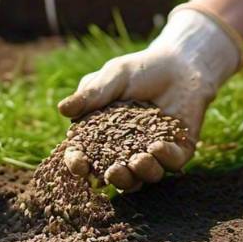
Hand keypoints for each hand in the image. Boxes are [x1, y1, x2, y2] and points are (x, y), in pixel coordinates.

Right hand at [58, 6, 241, 190]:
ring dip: (140, 173)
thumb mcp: (113, 77)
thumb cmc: (140, 69)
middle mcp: (126, 151)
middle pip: (115, 175)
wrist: (179, 63)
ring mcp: (153, 155)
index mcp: (103, 136)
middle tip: (113, 171)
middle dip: (114, 178)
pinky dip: (165, 158)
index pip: (86, 155)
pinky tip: (158, 147)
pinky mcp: (178, 151)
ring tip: (139, 160)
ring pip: (144, 177)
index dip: (78, 163)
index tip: (78, 164)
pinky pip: (171, 163)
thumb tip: (62, 109)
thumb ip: (91, 94)